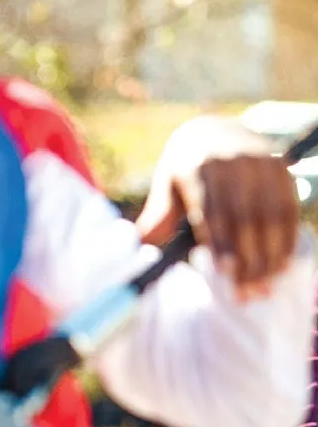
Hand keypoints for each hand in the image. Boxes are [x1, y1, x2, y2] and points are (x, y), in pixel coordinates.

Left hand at [136, 116, 299, 297]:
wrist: (217, 130)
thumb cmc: (185, 169)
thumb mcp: (167, 187)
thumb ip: (157, 220)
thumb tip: (137, 251)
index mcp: (198, 167)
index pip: (211, 211)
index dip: (220, 243)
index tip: (224, 274)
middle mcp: (232, 162)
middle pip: (243, 219)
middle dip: (246, 261)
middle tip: (246, 296)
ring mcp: (260, 164)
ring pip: (269, 218)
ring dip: (268, 257)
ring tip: (263, 289)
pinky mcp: (281, 169)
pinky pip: (288, 210)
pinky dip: (286, 242)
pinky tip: (280, 268)